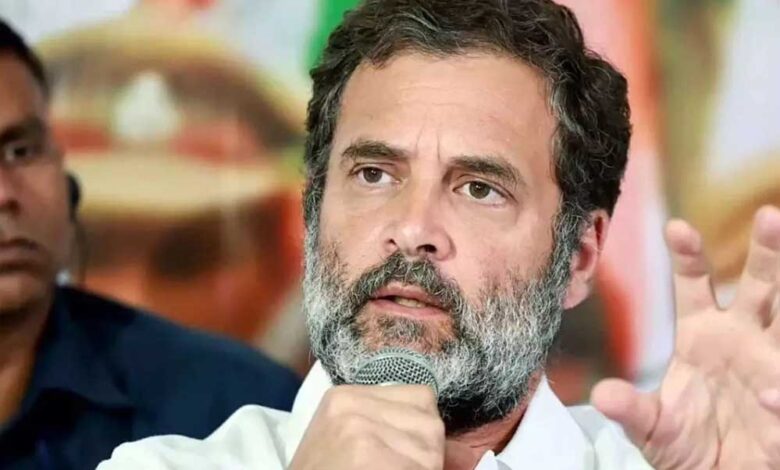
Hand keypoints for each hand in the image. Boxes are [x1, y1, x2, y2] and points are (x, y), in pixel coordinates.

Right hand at [289, 384, 444, 469]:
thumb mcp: (351, 448)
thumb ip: (396, 434)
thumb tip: (469, 457)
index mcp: (345, 397)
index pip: (422, 399)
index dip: (421, 435)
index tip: (402, 456)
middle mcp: (351, 405)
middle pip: (430, 426)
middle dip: (425, 459)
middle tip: (391, 469)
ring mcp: (358, 428)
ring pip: (431, 452)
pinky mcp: (365, 453)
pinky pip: (419, 469)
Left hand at [592, 205, 779, 468]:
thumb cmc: (687, 446)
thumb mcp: (652, 427)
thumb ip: (632, 410)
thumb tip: (603, 396)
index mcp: (705, 335)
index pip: (696, 287)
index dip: (688, 257)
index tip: (676, 228)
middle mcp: (743, 341)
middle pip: (761, 288)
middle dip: (768, 253)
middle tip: (769, 216)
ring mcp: (771, 368)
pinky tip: (770, 395)